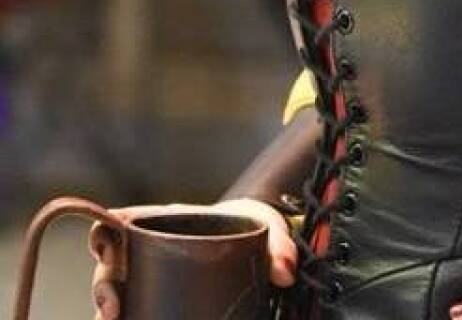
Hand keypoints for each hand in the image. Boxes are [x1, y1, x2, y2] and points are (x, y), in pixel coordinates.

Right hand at [89, 198, 296, 319]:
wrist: (253, 244)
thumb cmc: (250, 226)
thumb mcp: (264, 226)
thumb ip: (279, 245)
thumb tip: (286, 273)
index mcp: (163, 221)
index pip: (120, 223)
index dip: (104, 235)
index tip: (104, 249)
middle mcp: (147, 251)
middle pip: (110, 267)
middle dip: (104, 288)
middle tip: (112, 307)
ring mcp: (148, 278)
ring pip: (114, 296)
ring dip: (107, 312)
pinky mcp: (156, 300)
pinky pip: (133, 312)